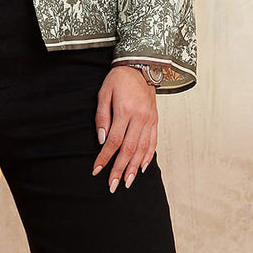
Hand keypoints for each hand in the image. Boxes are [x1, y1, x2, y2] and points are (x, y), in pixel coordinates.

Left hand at [92, 66, 157, 191]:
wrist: (140, 66)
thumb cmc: (118, 80)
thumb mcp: (104, 94)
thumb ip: (102, 117)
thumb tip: (101, 140)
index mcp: (125, 111)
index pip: (114, 140)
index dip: (105, 157)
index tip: (97, 170)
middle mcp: (140, 118)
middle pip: (129, 149)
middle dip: (120, 169)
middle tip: (113, 185)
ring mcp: (150, 120)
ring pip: (142, 149)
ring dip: (134, 168)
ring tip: (127, 182)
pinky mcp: (155, 120)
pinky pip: (153, 142)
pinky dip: (148, 156)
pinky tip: (141, 168)